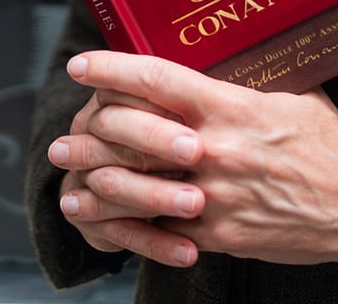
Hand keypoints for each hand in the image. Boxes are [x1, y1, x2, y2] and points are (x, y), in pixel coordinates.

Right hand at [50, 86, 202, 264]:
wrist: (136, 179)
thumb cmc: (179, 135)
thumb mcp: (188, 108)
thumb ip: (199, 99)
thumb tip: (253, 100)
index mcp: (113, 93)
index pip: (124, 85)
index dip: (156, 99)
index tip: (195, 130)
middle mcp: (90, 128)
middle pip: (112, 126)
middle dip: (154, 138)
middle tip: (195, 154)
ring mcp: (84, 173)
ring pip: (112, 181)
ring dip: (155, 193)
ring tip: (196, 204)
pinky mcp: (88, 216)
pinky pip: (119, 230)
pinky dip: (156, 242)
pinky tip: (188, 252)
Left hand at [61, 50, 337, 273]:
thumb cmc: (330, 144)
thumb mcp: (294, 94)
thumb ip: (248, 79)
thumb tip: (221, 49)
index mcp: (231, 107)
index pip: (156, 79)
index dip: (111, 69)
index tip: (80, 64)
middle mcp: (216, 150)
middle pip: (132, 134)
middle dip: (90, 132)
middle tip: (66, 132)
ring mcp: (215, 197)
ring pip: (137, 190)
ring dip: (97, 185)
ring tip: (71, 182)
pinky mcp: (220, 235)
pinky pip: (165, 230)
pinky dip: (135, 226)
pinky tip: (112, 223)